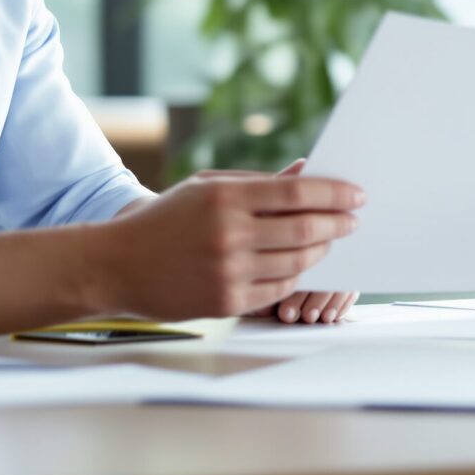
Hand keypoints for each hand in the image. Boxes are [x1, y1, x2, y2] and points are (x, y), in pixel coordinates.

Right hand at [89, 167, 363, 320]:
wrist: (117, 265)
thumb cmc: (164, 220)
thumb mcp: (206, 187)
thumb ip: (258, 182)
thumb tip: (306, 172)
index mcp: (226, 198)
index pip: (297, 194)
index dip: (335, 194)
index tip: (357, 195)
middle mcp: (230, 235)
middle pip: (305, 229)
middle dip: (338, 223)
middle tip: (354, 220)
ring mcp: (229, 271)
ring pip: (297, 262)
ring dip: (322, 250)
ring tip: (331, 240)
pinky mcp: (227, 302)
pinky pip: (278, 290)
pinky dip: (297, 277)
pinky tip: (304, 265)